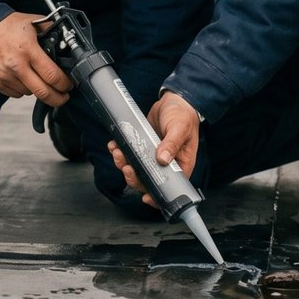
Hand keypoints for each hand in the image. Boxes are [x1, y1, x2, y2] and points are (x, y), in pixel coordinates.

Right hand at [0, 12, 71, 105]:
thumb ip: (50, 31)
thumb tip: (65, 42)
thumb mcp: (33, 22)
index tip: (68, 85)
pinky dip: (22, 89)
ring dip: (37, 89)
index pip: (52, 75)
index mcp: (28, 50)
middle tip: (63, 97)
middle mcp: (16, 65)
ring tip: (37, 77)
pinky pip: (16, 94)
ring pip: (30, 93)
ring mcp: (5, 76)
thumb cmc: (7, 25)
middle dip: (58, 98)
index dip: (64, 84)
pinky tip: (22, 77)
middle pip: (43, 92)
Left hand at [109, 91, 200, 208]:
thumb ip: (172, 143)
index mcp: (180, 165)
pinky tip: (115, 145)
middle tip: (126, 166)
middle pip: (148, 181)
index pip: (170, 187)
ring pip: (136, 169)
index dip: (157, 196)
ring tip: (117, 152)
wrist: (174, 100)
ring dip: (124, 164)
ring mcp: (152, 156)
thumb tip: (162, 159)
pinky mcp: (143, 147)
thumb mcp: (180, 128)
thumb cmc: (183, 115)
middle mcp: (166, 164)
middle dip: (134, 177)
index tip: (146, 198)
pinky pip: (130, 155)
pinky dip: (120, 152)